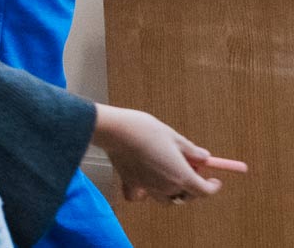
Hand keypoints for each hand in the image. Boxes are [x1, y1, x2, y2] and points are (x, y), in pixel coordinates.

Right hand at [91, 104, 245, 204]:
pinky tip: (145, 185)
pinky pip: (140, 197)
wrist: (116, 130)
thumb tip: (205, 157)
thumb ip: (191, 150)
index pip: (204, 191)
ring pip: (166, 199)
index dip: (212, 186)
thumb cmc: (146, 130)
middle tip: (190, 169)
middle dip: (192, 186)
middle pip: (186, 196)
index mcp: (181, 176)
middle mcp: (166, 187)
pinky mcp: (131, 183)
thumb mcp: (174, 136)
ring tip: (169, 176)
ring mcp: (148, 187)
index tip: (214, 179)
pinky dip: (144, 195)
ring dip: (173, 192)